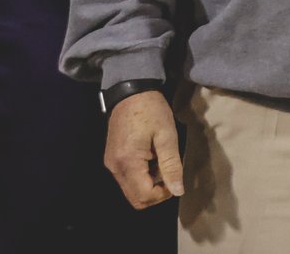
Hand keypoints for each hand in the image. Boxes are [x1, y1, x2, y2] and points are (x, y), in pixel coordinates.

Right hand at [104, 91, 183, 208]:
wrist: (131, 91)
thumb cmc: (151, 110)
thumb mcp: (167, 134)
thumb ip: (171, 164)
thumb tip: (178, 191)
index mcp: (128, 162)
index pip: (144, 196)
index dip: (163, 194)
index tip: (174, 177)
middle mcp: (115, 168)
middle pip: (136, 199)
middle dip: (156, 192)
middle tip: (168, 171)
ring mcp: (111, 164)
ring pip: (131, 191)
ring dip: (149, 184)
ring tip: (160, 161)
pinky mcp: (112, 159)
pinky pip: (127, 179)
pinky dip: (141, 177)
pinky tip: (151, 158)